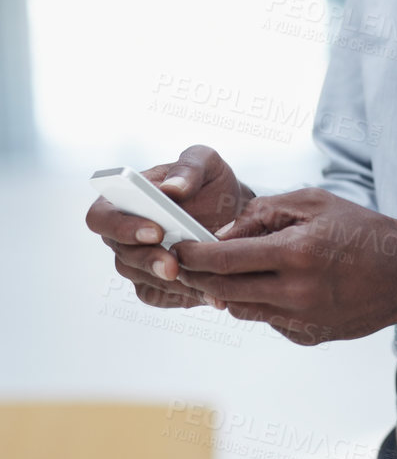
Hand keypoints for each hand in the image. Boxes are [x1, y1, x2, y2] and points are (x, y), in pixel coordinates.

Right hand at [85, 144, 251, 310]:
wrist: (232, 213)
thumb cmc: (209, 183)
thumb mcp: (205, 163)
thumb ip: (189, 168)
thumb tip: (171, 189)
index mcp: (122, 199)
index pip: (101, 217)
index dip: (121, 227)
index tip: (155, 230)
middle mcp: (122, 235)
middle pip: (121, 254)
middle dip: (149, 260)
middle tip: (174, 265)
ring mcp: (135, 262)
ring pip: (142, 278)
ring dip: (169, 280)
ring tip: (202, 278)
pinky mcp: (153, 284)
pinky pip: (160, 295)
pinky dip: (183, 294)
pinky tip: (208, 290)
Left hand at [171, 189, 396, 345]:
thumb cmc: (359, 229)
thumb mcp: (312, 202)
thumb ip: (262, 213)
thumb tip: (220, 235)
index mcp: (296, 252)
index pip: (225, 259)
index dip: (192, 255)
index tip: (176, 247)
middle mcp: (295, 291)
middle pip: (223, 291)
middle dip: (196, 276)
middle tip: (183, 262)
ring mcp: (301, 319)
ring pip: (241, 309)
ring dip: (224, 291)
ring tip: (222, 271)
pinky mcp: (306, 336)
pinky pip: (267, 319)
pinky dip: (258, 302)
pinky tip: (270, 285)